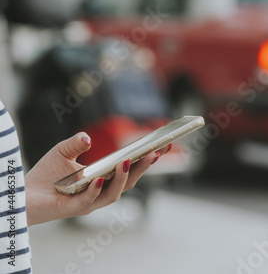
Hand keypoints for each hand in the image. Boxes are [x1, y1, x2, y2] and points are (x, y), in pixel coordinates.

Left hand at [24, 132, 171, 225]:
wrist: (24, 195)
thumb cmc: (46, 175)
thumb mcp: (63, 151)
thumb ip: (76, 142)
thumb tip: (88, 139)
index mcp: (105, 178)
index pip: (131, 168)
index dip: (147, 159)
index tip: (164, 145)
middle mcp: (102, 191)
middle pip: (130, 182)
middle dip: (144, 167)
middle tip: (155, 152)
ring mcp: (91, 202)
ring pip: (114, 194)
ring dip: (123, 178)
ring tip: (126, 161)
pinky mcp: (75, 208)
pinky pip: (90, 201)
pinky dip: (96, 190)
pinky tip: (98, 179)